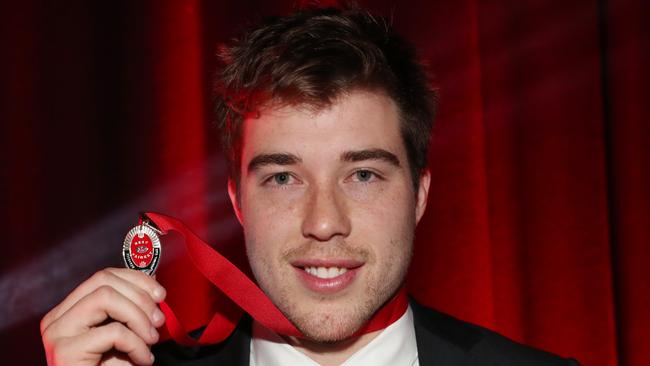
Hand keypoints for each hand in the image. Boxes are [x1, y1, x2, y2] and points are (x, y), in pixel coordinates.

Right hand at [41, 268, 166, 364]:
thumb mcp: (123, 335)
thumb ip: (131, 310)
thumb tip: (153, 286)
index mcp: (69, 311)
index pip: (103, 276)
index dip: (137, 279)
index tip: (160, 294)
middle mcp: (57, 318)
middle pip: (103, 281)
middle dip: (140, 296)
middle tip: (159, 320)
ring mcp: (57, 333)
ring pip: (106, 297)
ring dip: (138, 317)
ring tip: (151, 339)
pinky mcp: (64, 352)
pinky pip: (113, 332)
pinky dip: (137, 345)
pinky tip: (143, 360)